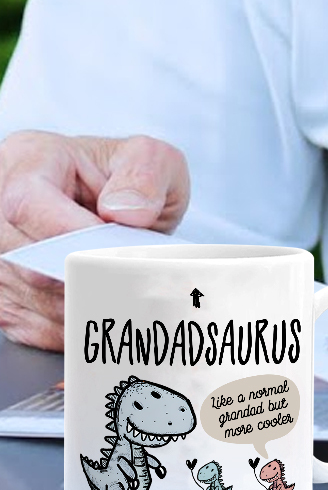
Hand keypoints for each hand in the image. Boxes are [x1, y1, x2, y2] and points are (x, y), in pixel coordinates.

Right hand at [0, 130, 188, 348]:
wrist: (113, 203)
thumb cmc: (125, 179)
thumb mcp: (151, 159)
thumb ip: (146, 174)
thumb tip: (125, 212)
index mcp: (28, 160)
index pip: (29, 203)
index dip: (69, 235)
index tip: (114, 253)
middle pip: (21, 260)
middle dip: (78, 279)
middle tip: (129, 289)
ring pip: (22, 297)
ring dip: (76, 309)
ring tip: (127, 306)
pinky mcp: (2, 293)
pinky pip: (24, 326)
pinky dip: (66, 330)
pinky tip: (103, 320)